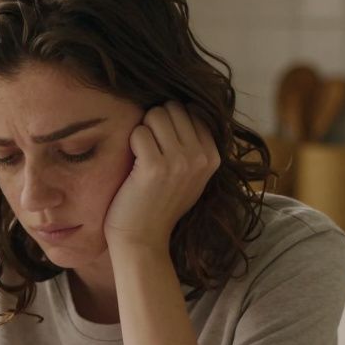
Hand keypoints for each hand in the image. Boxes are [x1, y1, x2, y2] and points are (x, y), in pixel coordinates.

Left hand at [104, 101, 220, 250]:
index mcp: (213, 156)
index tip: (163, 147)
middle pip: (173, 108)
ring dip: (142, 132)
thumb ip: (194, 144)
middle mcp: (201, 157)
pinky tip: (133, 166)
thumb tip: (188, 105)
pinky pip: (138, 132)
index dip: (170, 122)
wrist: (143, 239)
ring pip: (155, 115)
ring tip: (142, 158)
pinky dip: (131, 144)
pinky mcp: (155, 167)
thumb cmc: (159, 204)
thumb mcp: (190, 175)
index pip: (191, 110)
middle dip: (155, 123)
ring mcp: (180, 161)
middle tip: (149, 152)